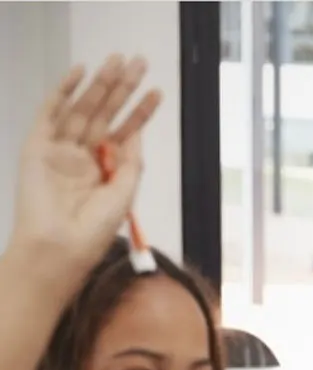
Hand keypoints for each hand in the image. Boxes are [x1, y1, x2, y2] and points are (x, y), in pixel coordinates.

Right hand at [12, 57, 160, 276]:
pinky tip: (79, 73)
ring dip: (100, 84)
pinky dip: (64, 92)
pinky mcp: (37, 146)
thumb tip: (137, 133)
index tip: (158, 92)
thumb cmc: (94, 230)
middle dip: (122, 88)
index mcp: (104, 170)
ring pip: (83, 108)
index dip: (141, 112)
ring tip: (118, 61)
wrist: (59, 247)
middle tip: (139, 62)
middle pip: (105, 114)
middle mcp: (82, 156)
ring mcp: (59, 149)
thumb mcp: (122, 195)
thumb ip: (130, 163)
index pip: (125, 133)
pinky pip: (51, 113)